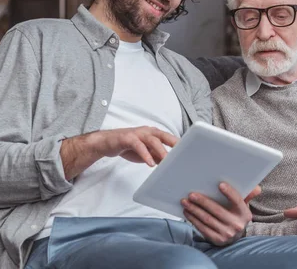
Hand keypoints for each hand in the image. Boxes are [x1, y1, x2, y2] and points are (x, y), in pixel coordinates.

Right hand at [60, 126, 178, 180]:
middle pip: (164, 136)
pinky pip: (138, 145)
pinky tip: (150, 163)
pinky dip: (145, 154)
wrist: (107, 142)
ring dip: (160, 150)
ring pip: (152, 139)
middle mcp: (147, 131)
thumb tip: (171, 165)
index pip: (169, 137)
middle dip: (174, 143)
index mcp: (154, 134)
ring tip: (166, 160)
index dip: (179, 144)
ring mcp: (137, 134)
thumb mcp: (146, 153)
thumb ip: (158, 156)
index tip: (189, 151)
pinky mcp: (127, 138)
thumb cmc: (129, 146)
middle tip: (183, 154)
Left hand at [181, 183, 261, 245]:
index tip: (220, 184)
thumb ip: (247, 195)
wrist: (234, 237)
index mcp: (245, 214)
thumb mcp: (243, 206)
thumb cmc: (236, 215)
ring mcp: (227, 234)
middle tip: (191, 194)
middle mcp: (237, 225)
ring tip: (185, 202)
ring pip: (207, 219)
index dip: (229, 193)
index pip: (237, 201)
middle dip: (203, 202)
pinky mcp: (217, 240)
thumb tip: (256, 188)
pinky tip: (187, 212)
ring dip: (194, 210)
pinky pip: (203, 228)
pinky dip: (193, 219)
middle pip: (217, 211)